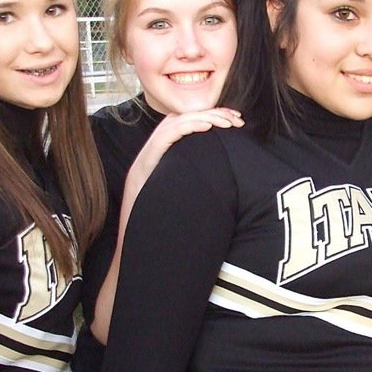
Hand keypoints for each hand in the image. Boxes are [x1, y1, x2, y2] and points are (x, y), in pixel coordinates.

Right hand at [89, 107, 243, 343]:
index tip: (232, 122)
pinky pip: (163, 140)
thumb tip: (225, 181)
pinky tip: (207, 129)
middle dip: (210, 113)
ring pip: (171, 124)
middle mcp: (148, 160)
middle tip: (236, 119)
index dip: (207, 118)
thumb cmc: (161, 236)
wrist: (135, 257)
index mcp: (158, 164)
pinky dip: (186, 129)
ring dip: (202, 118)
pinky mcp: (142, 173)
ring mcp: (143, 165)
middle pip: (177, 120)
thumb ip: (194, 186)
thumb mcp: (181, 203)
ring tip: (226, 122)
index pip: (180, 127)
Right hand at [134, 108, 242, 178]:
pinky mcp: (161, 139)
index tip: (239, 118)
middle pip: (200, 112)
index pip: (204, 113)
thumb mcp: (186, 153)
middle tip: (239, 121)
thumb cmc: (165, 168)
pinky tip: (207, 127)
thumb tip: (220, 146)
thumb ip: (199, 146)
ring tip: (228, 123)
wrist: (142, 180)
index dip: (222, 113)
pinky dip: (194, 125)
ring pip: (192, 118)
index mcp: (180, 123)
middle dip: (222, 115)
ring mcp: (166, 130)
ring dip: (212, 118)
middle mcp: (173, 122)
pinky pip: (179, 128)